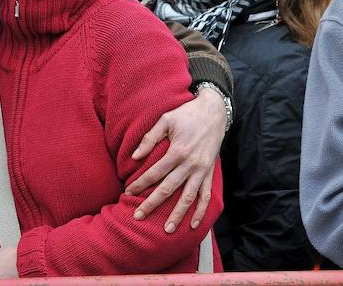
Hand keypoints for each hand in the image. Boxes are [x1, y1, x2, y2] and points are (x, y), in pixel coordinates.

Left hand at [125, 87, 224, 231]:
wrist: (215, 111)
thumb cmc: (187, 114)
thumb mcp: (166, 120)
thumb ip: (149, 138)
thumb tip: (134, 156)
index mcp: (178, 151)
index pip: (155, 173)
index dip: (140, 184)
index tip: (127, 192)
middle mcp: (190, 164)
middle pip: (168, 189)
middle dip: (152, 204)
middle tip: (138, 217)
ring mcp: (202, 170)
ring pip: (188, 198)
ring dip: (178, 215)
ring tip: (167, 230)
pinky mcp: (210, 172)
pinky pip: (206, 196)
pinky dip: (201, 211)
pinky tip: (193, 224)